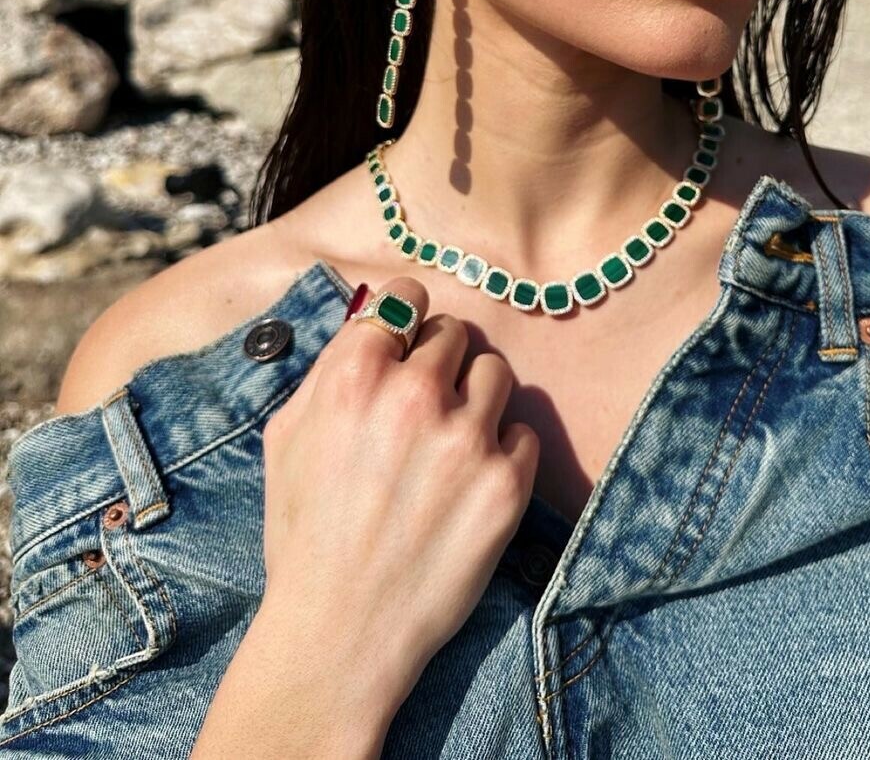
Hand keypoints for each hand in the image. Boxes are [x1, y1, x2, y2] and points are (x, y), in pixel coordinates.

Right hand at [259, 275, 540, 705]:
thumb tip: (373, 322)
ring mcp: (466, 436)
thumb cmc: (305, 533)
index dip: (408, 319)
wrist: (340, 632)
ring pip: (495, 373)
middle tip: (424, 406)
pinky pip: (523, 432)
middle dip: (440, 363)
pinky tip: (470, 485)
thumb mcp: (288, 436)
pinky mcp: (506, 481)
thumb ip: (332, 368)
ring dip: (477, 398)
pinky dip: (502, 452)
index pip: (407, 297)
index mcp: (355, 374)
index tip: (410, 339)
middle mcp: (414, 393)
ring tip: (450, 443)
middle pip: (454, 333)